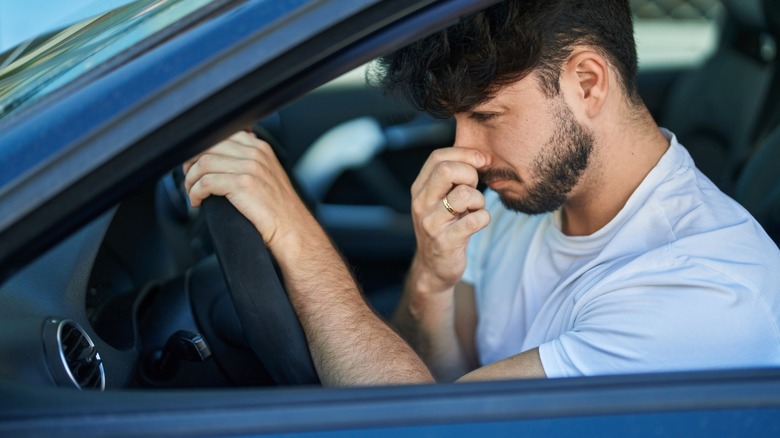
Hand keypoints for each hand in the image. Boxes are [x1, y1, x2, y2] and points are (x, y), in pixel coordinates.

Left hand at [183, 131, 308, 250]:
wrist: (292, 228)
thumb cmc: (279, 208)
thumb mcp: (268, 174)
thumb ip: (250, 160)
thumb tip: (225, 156)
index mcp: (260, 148)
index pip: (222, 135)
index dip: (202, 149)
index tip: (195, 163)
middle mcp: (255, 153)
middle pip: (209, 146)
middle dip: (192, 162)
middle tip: (189, 177)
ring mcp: (249, 167)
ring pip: (204, 163)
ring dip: (191, 179)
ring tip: (192, 191)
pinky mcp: (242, 184)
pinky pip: (205, 182)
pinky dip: (195, 192)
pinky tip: (197, 201)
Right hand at [409, 147, 490, 291]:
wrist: (434, 268)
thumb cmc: (444, 227)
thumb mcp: (440, 200)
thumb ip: (452, 178)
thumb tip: (479, 155)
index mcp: (419, 189)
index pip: (438, 157)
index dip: (464, 154)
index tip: (481, 161)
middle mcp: (421, 203)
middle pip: (447, 170)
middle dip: (470, 174)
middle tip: (475, 188)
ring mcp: (431, 223)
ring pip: (463, 194)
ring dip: (479, 199)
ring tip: (475, 209)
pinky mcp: (445, 242)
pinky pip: (475, 220)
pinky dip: (484, 218)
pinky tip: (479, 222)